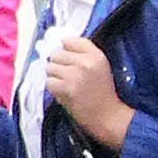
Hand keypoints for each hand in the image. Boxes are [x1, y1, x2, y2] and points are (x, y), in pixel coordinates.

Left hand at [45, 33, 129, 147]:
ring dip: (54, 76)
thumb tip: (60, 43)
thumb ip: (83, 53)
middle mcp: (85, 62)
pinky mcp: (66, 89)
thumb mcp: (100, 66)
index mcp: (96, 55)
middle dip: (58, 64)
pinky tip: (63, 92)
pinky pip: (48, 82)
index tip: (68, 59)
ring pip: (49, 67)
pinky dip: (53, 88)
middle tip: (67, 76)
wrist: (108, 116)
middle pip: (56, 54)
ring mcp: (74, 75)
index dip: (65, 50)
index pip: (69, 40)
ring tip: (66, 84)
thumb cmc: (103, 92)